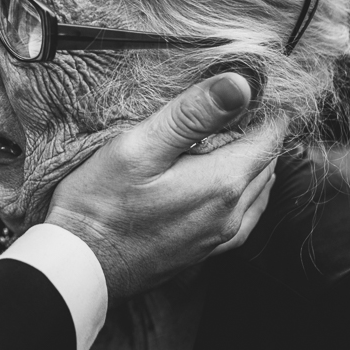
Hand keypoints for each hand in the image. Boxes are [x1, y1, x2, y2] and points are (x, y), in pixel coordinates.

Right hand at [45, 73, 283, 300]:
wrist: (80, 265)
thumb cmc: (99, 205)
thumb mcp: (138, 147)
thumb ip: (192, 114)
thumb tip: (239, 84)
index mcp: (223, 182)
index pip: (269, 134)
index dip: (262, 105)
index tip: (243, 86)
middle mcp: (232, 213)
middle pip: (266, 160)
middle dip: (256, 129)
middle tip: (229, 104)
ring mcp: (221, 236)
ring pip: (259, 188)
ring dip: (250, 159)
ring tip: (225, 134)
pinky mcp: (206, 250)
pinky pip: (245, 214)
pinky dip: (243, 189)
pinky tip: (223, 179)